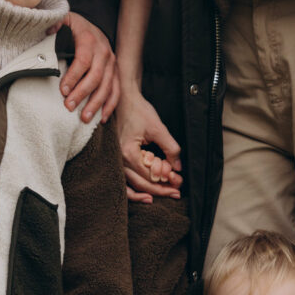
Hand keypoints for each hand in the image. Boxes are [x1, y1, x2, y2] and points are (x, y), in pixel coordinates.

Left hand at [58, 12, 118, 122]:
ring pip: (107, 86)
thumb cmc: (74, 27)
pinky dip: (110, 105)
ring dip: (96, 103)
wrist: (93, 24)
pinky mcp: (115, 72)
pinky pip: (116, 91)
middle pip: (96, 76)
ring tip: (84, 118)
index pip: (83, 60)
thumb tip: (48, 30)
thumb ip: (56, 24)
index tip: (63, 90)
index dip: (73, 76)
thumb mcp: (64, 19)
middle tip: (69, 107)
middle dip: (82, 93)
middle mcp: (104, 52)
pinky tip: (101, 118)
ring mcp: (112, 64)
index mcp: (90, 40)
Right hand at [117, 86, 182, 202]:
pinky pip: (124, 180)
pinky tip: (146, 195)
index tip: (179, 183)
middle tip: (176, 193)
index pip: (149, 176)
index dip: (166, 182)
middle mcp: (118, 160)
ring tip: (165, 194)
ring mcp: (115, 161)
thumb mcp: (158, 128)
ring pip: (131, 186)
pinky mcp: (117, 159)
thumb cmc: (138, 110)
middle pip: (141, 184)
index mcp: (128, 152)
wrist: (124, 100)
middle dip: (161, 190)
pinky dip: (134, 190)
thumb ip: (170, 148)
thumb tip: (177, 167)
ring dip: (148, 193)